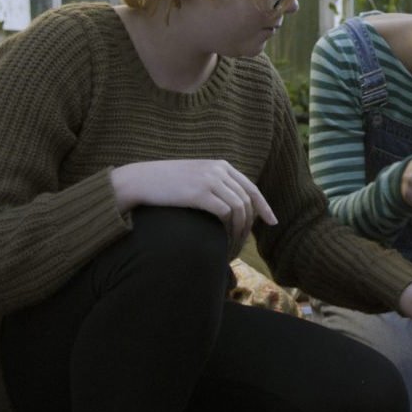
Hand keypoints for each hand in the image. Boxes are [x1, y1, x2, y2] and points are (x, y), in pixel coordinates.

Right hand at [110, 159, 274, 242]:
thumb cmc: (165, 183)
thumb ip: (215, 185)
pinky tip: (222, 241)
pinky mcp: (200, 193)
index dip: (264, 206)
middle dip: (250, 224)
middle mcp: (218, 170)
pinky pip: (225, 214)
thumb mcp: (195, 177)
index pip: (251, 187)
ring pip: (239, 209)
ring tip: (233, 247)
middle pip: (247, 200)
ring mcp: (210, 180)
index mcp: (220, 165)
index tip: (272, 222)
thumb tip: (233, 206)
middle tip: (245, 243)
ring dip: (239, 231)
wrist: (140, 180)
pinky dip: (227, 230)